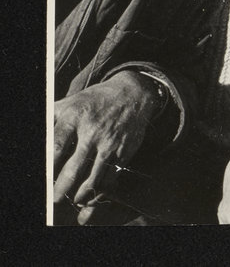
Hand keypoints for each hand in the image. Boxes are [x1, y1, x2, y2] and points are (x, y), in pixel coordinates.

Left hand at [53, 71, 160, 220]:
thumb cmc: (95, 100)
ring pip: (94, 175)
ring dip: (82, 192)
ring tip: (75, 199)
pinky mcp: (124, 149)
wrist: (132, 93)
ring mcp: (110, 142)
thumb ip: (52, 118)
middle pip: (73, 168)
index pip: (56, 146)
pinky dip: (102, 187)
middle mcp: (93, 131)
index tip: (44, 178)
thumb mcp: (71, 102)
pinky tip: (95, 191)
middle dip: (61, 187)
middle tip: (54, 200)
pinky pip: (111, 174)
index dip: (49, 166)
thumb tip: (34, 135)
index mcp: (75, 118)